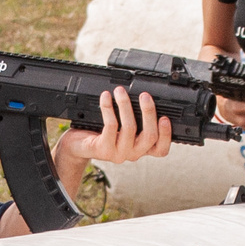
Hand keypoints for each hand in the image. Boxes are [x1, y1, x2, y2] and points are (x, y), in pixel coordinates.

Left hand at [54, 88, 174, 165]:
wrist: (78, 145)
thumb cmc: (102, 134)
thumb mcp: (122, 128)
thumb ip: (136, 119)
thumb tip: (145, 97)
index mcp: (141, 149)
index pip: (161, 149)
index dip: (166, 135)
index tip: (165, 117)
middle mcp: (132, 153)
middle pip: (150, 136)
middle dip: (149, 113)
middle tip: (144, 95)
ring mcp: (118, 154)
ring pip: (130, 128)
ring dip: (126, 106)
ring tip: (120, 91)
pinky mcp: (103, 149)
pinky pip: (111, 126)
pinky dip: (109, 108)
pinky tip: (106, 97)